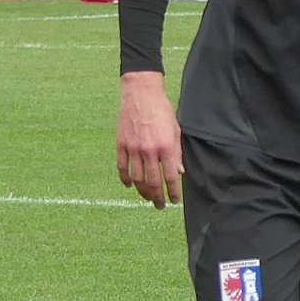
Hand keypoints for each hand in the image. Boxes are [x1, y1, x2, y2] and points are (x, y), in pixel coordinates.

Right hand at [117, 71, 182, 207]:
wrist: (141, 95)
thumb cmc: (162, 111)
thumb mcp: (176, 129)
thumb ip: (177, 152)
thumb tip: (179, 172)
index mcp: (166, 146)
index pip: (170, 176)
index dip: (172, 191)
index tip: (174, 200)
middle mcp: (149, 150)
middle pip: (152, 181)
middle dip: (157, 197)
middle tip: (160, 206)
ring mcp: (133, 148)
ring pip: (136, 178)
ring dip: (142, 191)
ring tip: (147, 198)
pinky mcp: (121, 145)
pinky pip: (122, 167)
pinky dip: (125, 179)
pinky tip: (130, 185)